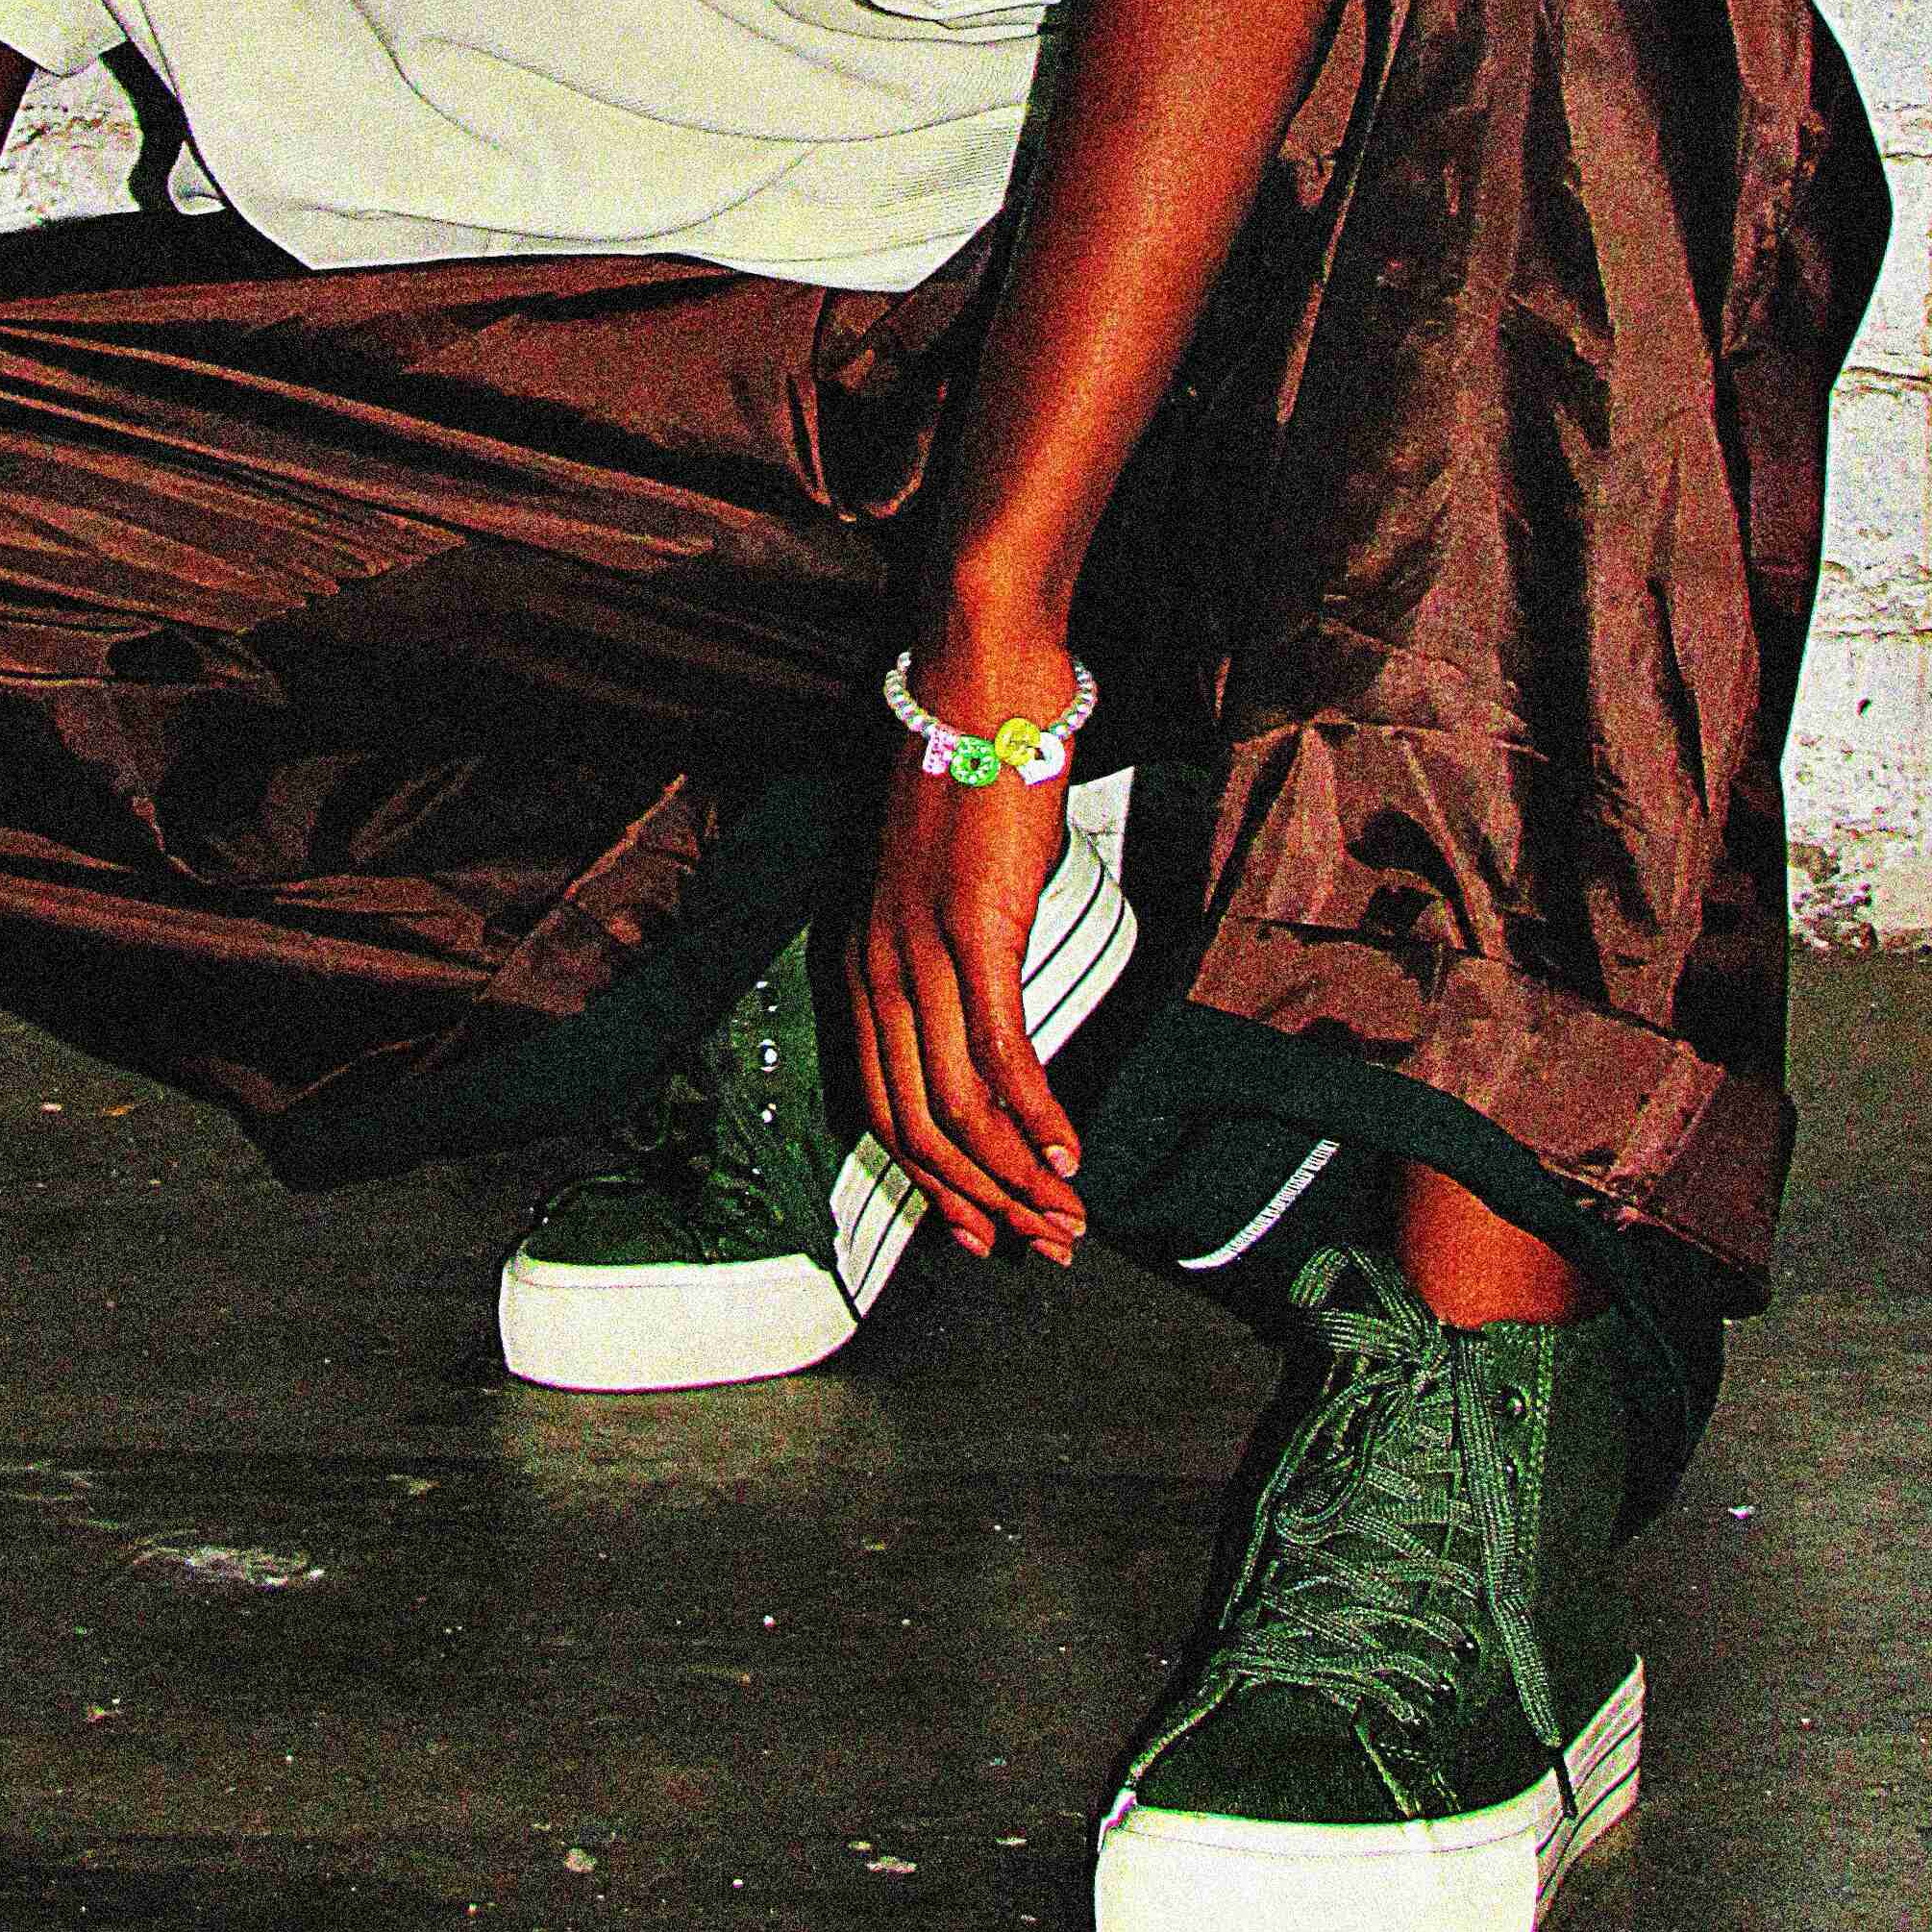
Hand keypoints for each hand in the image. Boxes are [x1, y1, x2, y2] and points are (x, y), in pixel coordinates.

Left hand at [845, 630, 1087, 1271]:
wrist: (978, 687)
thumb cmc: (974, 773)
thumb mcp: (951, 882)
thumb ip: (963, 952)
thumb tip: (1004, 1006)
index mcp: (863, 961)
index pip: (887, 1105)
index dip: (935, 1179)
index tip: (982, 1223)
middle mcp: (877, 969)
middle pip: (916, 1124)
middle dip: (979, 1199)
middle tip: (1036, 1244)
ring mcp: (920, 955)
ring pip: (957, 1106)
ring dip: (1016, 1175)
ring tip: (1065, 1218)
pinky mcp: (974, 934)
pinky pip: (999, 1054)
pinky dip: (1036, 1116)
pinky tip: (1068, 1155)